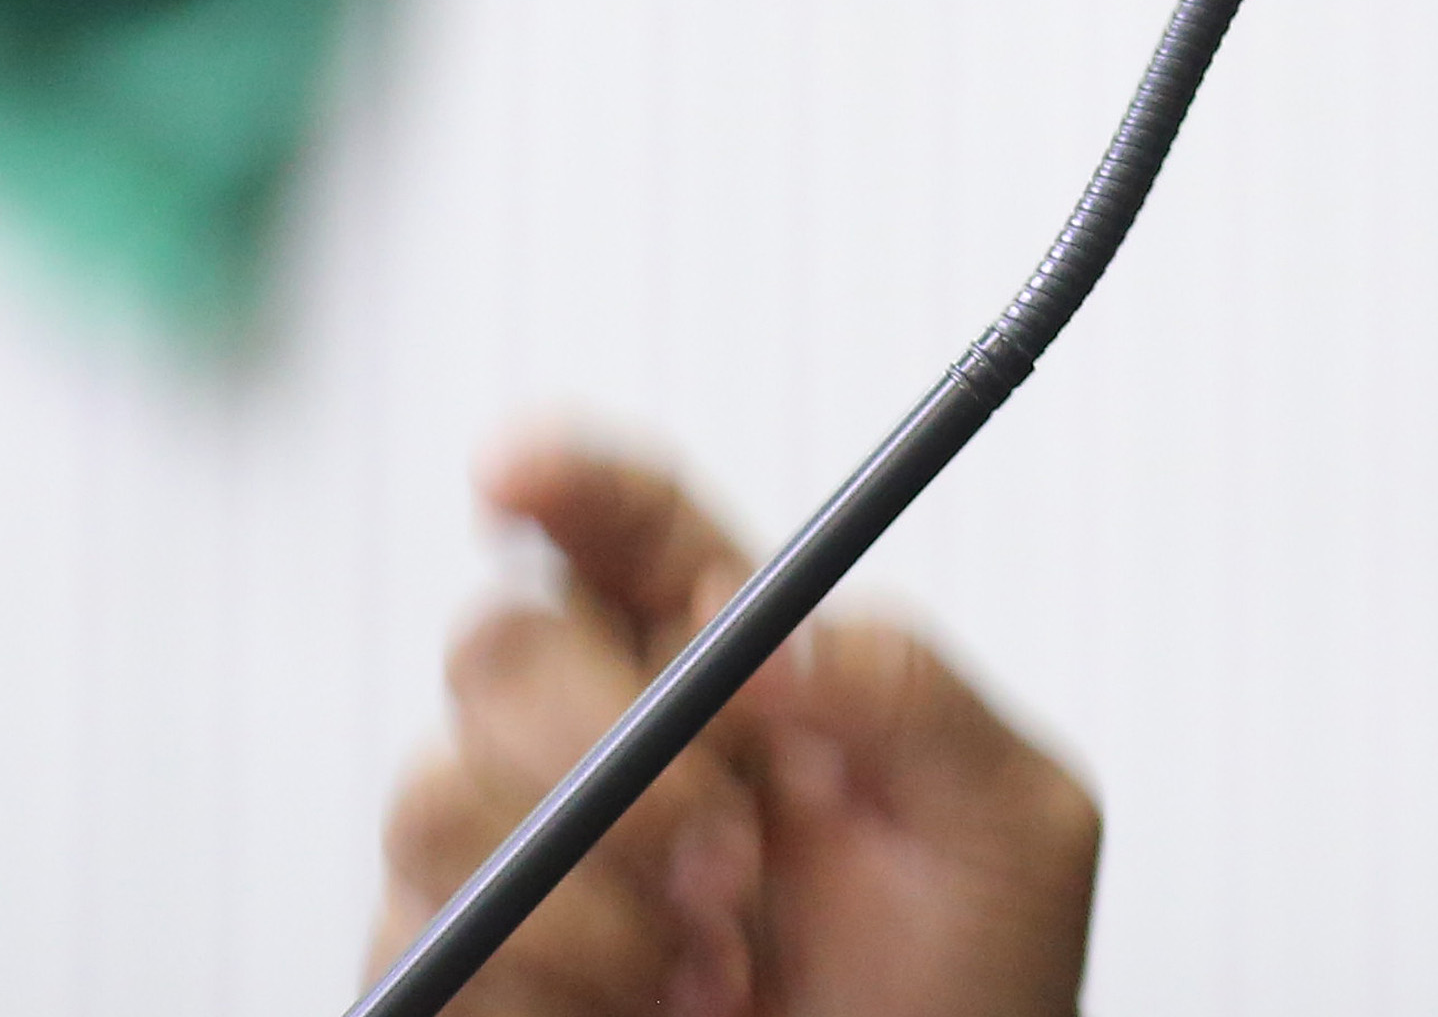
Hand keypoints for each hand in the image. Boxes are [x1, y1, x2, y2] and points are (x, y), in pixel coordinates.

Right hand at [371, 431, 1102, 1016]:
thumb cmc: (970, 989)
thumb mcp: (1010, 824)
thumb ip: (910, 693)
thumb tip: (766, 639)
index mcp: (736, 664)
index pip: (626, 526)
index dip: (562, 478)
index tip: (510, 473)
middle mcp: (612, 744)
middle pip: (500, 646)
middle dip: (597, 735)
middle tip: (729, 851)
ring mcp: (523, 867)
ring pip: (437, 796)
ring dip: (591, 893)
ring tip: (725, 970)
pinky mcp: (468, 981)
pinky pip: (427, 943)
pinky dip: (545, 983)